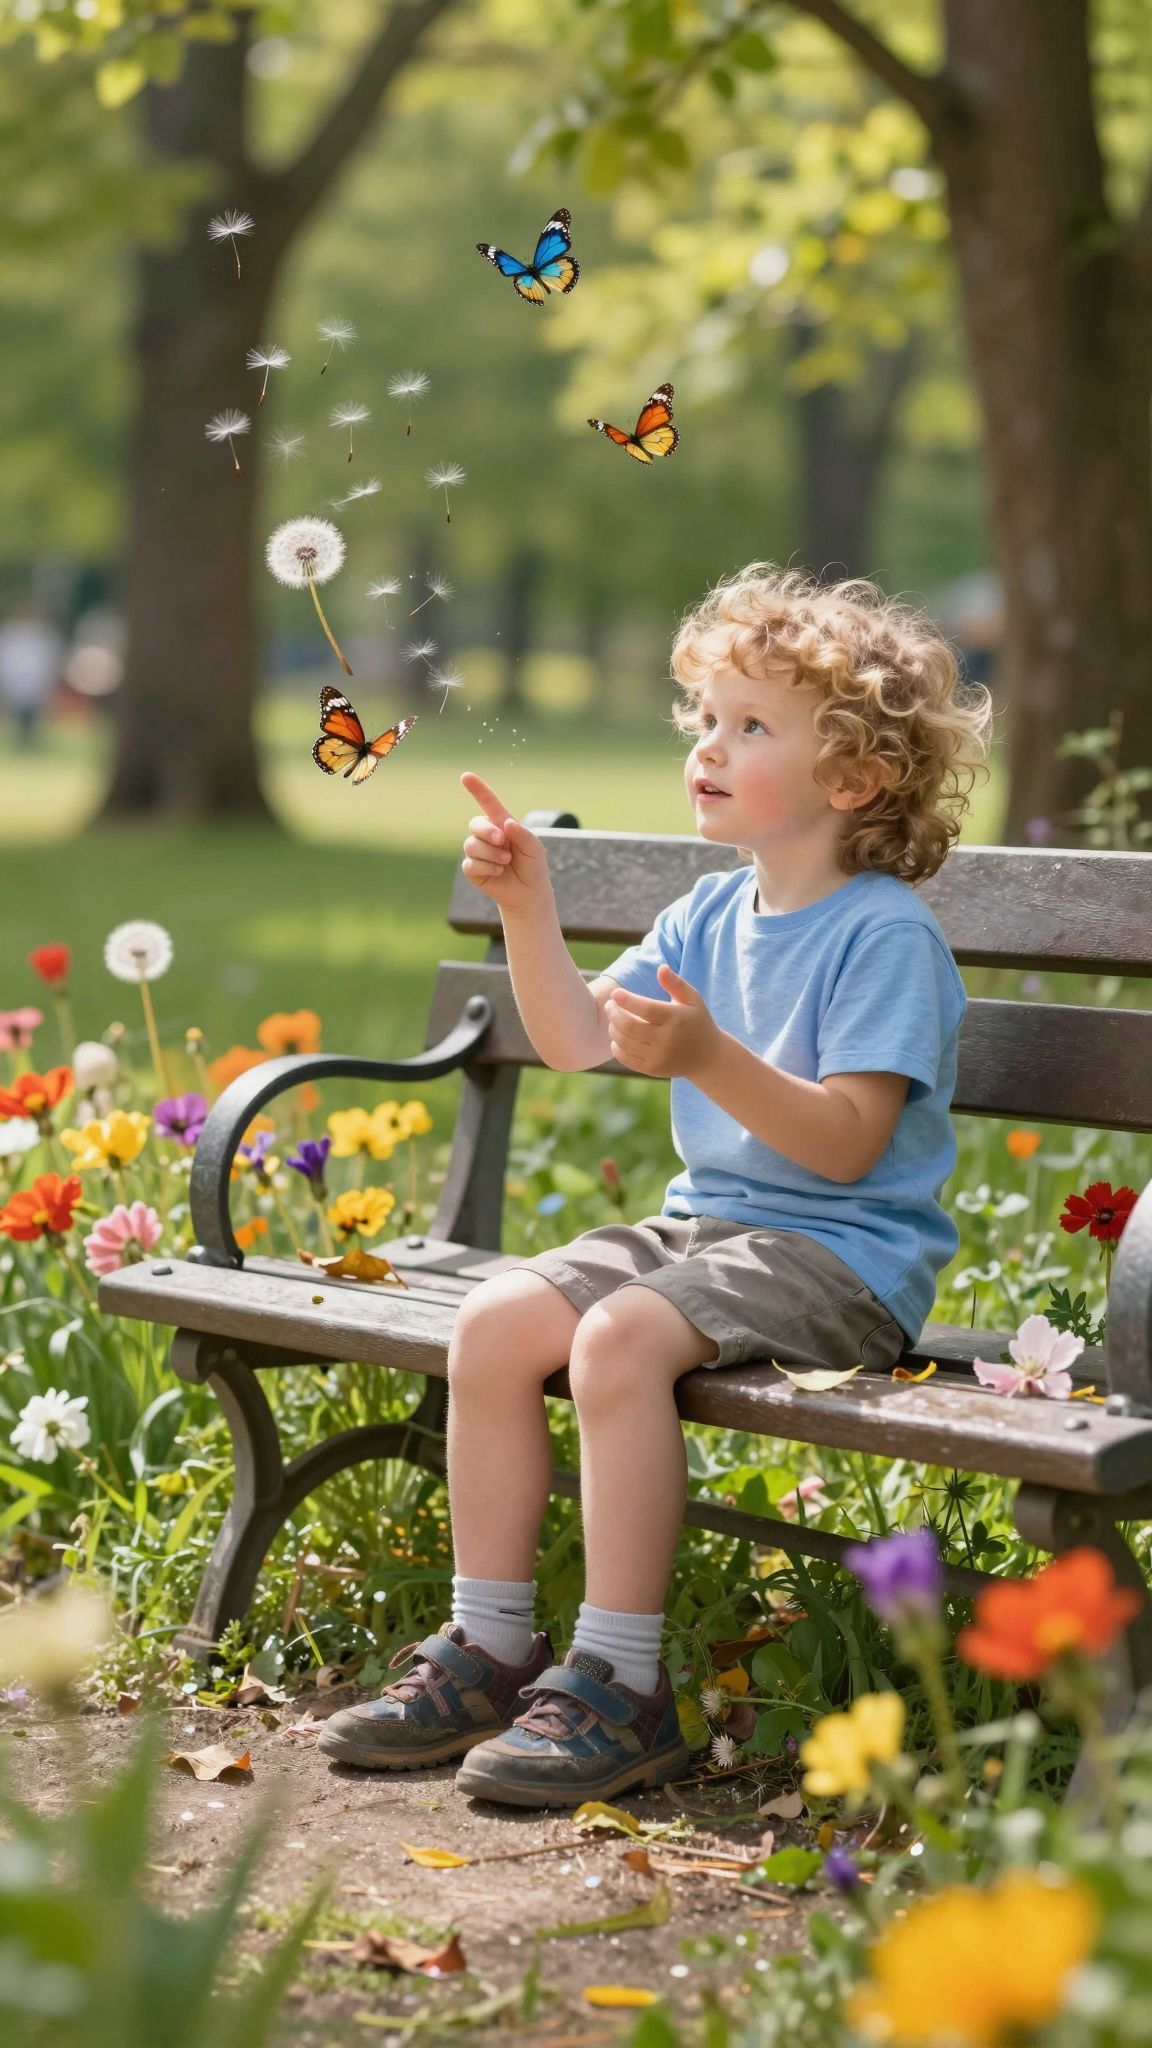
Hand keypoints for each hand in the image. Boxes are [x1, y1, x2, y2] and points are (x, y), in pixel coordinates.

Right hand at [459, 772, 553, 919]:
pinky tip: (498, 872)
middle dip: (487, 832)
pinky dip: (487, 867)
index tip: (466, 776)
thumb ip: (522, 834)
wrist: (529, 892)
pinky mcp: (472, 869)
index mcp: (502, 824)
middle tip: (502, 841)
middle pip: (475, 824)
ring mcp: (478, 852)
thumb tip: (505, 823)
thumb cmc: (533, 866)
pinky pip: (470, 863)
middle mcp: (487, 835)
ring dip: (492, 854)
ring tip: (506, 862)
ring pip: (472, 845)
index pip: (488, 803)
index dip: (477, 789)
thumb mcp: (534, 847)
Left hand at [606, 964, 721, 1080]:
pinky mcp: (653, 1069)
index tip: (615, 994)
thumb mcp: (692, 999)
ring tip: (613, 1019)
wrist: (708, 1057)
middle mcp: (667, 1039)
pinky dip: (617, 1047)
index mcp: (676, 1019)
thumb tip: (661, 967)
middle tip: (609, 1005)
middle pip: (630, 1026)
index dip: (627, 1000)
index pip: (646, 1009)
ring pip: (625, 1042)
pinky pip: (626, 1058)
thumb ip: (676, 983)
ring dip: (613, 1028)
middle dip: (614, 1013)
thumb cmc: (697, 1021)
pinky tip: (618, 1037)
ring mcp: (659, 1057)